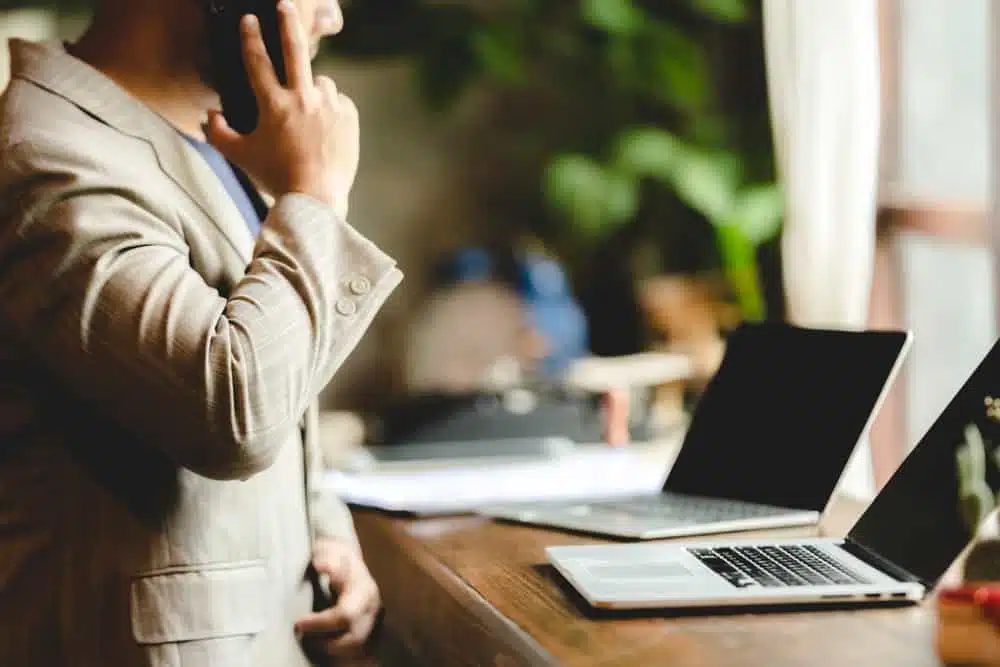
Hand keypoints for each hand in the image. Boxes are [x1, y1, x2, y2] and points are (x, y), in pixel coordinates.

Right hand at [206, 0, 358, 218]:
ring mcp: (328, 106)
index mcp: (274, 104)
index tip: (250, 19)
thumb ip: (218, 133)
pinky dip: (330, 109)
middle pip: (294, 49)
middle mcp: (302, 98)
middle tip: (285, 5)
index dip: (250, 37)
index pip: (257, 61)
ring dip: (312, 91)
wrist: (317, 199)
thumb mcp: (240, 156)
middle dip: (288, 22)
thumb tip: (208, 115)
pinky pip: (338, 102)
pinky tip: (325, 130)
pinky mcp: (348, 116)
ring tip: (309, 119)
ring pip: (320, 82)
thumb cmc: (276, 179)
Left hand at [296, 539, 381, 658]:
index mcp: (364, 590)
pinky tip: (322, 646)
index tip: (298, 623)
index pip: (344, 615)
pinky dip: (340, 654)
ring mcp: (372, 620)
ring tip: (311, 641)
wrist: (348, 559)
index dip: (320, 623)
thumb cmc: (334, 555)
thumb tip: (321, 565)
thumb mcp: (330, 550)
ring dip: (333, 649)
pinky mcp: (368, 629)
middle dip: (326, 643)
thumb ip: (327, 558)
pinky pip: (357, 652)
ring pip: (357, 648)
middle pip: (354, 639)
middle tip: (303, 636)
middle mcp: (372, 608)